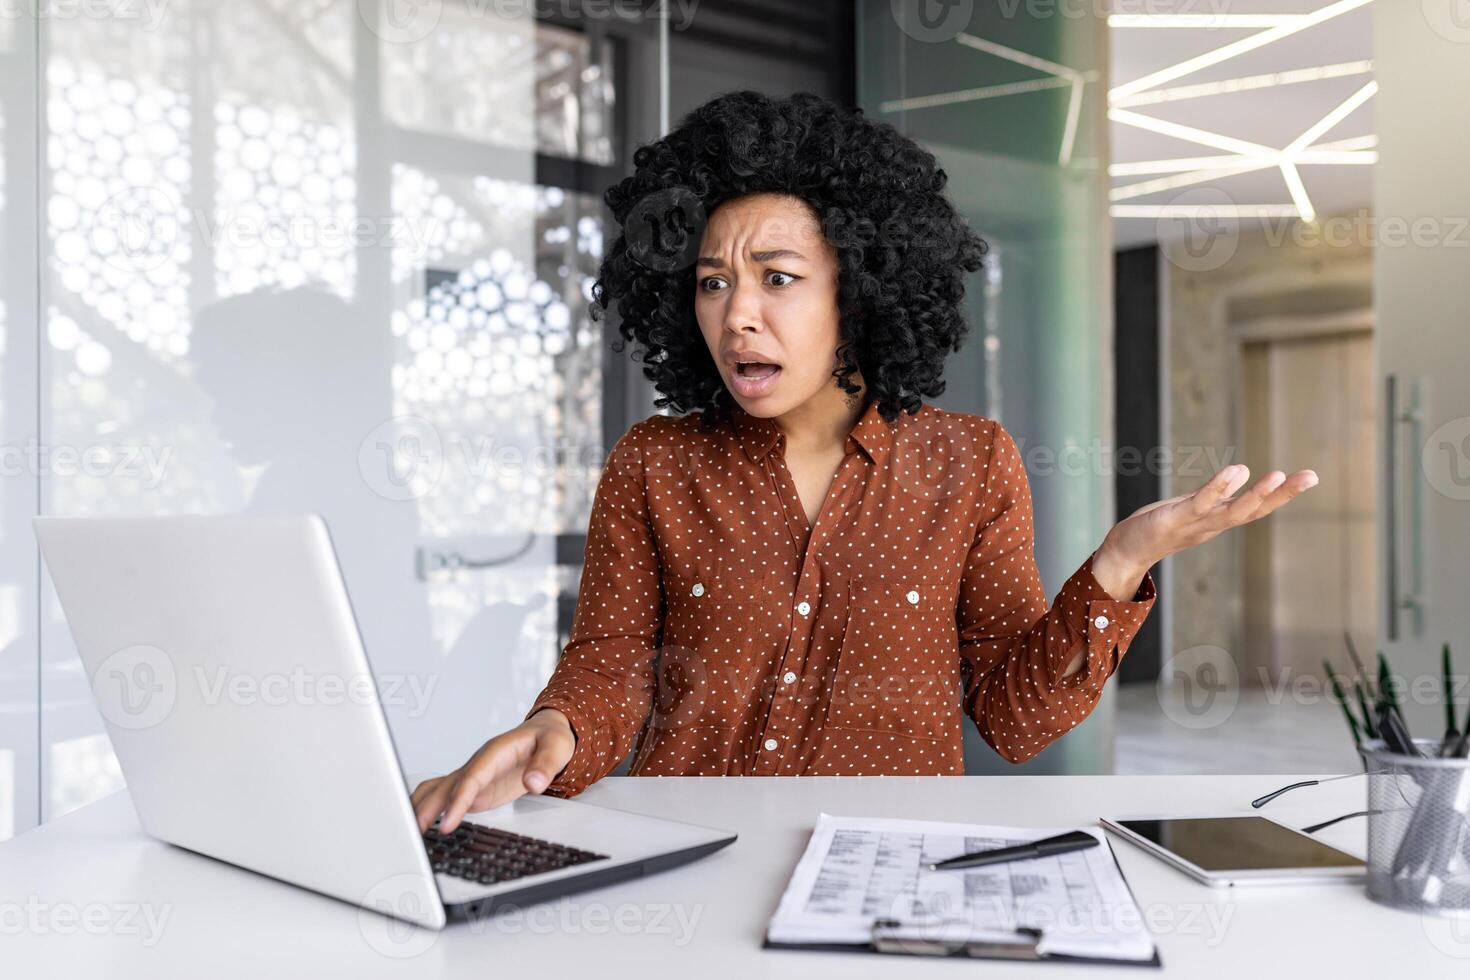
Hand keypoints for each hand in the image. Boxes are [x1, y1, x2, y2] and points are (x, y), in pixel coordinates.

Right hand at [410, 708, 575, 833]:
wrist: (546, 734)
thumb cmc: (549, 738)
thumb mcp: (556, 747)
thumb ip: (546, 765)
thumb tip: (535, 782)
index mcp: (494, 753)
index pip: (471, 779)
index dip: (458, 801)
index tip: (447, 823)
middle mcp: (478, 764)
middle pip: (446, 786)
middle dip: (427, 808)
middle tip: (414, 832)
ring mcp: (474, 776)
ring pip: (439, 791)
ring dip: (422, 808)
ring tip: (410, 831)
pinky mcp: (476, 788)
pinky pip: (448, 797)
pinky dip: (432, 810)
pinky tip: (422, 825)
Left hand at [1093, 463, 1319, 595]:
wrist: (1126, 550)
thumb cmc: (1161, 526)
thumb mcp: (1194, 508)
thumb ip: (1217, 495)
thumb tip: (1242, 474)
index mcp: (1220, 520)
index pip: (1258, 507)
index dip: (1283, 494)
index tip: (1311, 476)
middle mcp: (1214, 524)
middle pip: (1255, 510)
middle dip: (1284, 494)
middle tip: (1312, 476)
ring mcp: (1196, 523)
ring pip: (1233, 512)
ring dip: (1257, 495)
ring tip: (1277, 475)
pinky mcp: (1175, 519)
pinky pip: (1201, 502)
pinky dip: (1219, 488)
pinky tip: (1236, 471)